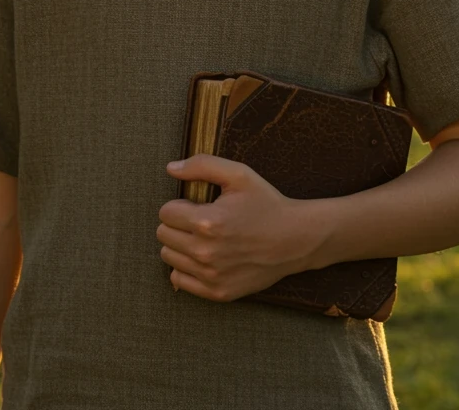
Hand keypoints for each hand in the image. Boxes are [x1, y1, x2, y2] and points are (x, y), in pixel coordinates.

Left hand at [157, 154, 320, 302]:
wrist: (295, 239)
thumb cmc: (266, 203)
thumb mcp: (238, 174)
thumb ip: (202, 165)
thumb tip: (170, 168)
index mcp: (207, 222)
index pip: (165, 213)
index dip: (179, 205)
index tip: (196, 205)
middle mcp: (205, 252)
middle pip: (163, 235)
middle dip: (177, 224)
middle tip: (199, 221)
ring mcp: (211, 275)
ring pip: (168, 257)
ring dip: (179, 245)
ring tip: (202, 238)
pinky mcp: (217, 292)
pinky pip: (179, 280)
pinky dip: (185, 267)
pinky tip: (203, 257)